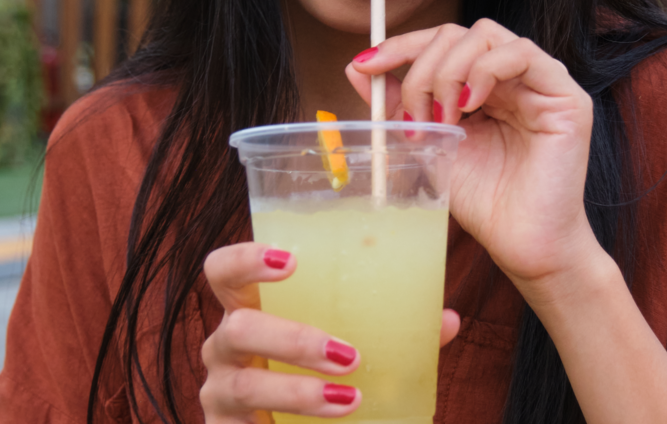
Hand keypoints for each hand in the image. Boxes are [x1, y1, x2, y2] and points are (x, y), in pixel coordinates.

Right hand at [200, 242, 460, 422]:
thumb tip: (447, 319)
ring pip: (244, 385)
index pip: (223, 271)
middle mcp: (225, 345)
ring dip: (298, 392)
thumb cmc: (315, 373)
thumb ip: (393, 331)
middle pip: (239, 328)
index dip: (246, 259)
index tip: (292, 261)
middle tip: (348, 354)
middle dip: (294, 339)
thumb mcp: (349, 346)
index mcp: (249, 307)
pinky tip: (332, 423)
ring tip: (348, 398)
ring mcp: (220, 391)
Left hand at [346, 19, 599, 291]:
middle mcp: (512, 76)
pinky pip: (523, 53)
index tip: (364, 64)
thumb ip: (399, 105)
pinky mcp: (565, 95)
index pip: (441, 42)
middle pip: (458, 34)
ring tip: (443, 118)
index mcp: (483, 83)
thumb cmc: (483, 200)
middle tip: (414, 116)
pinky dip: (485, 70)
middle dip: (422, 69)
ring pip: (486, 35)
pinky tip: (471, 104)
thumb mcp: (428, 144)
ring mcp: (541, 81)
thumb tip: (356, 68)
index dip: (402, 46)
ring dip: (449, 72)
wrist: (521, 244)